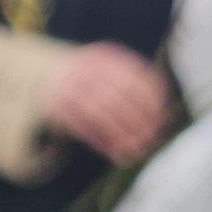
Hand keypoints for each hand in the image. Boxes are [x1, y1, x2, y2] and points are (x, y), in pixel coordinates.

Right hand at [39, 43, 174, 163]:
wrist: (48, 75)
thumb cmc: (93, 77)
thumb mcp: (112, 69)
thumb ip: (135, 84)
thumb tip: (163, 115)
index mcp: (103, 57)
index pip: (133, 77)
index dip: (151, 100)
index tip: (162, 117)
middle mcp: (83, 71)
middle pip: (116, 98)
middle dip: (137, 121)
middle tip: (151, 137)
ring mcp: (67, 89)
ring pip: (98, 116)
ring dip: (120, 135)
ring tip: (137, 149)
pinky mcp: (56, 109)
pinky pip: (83, 128)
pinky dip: (102, 143)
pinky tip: (117, 153)